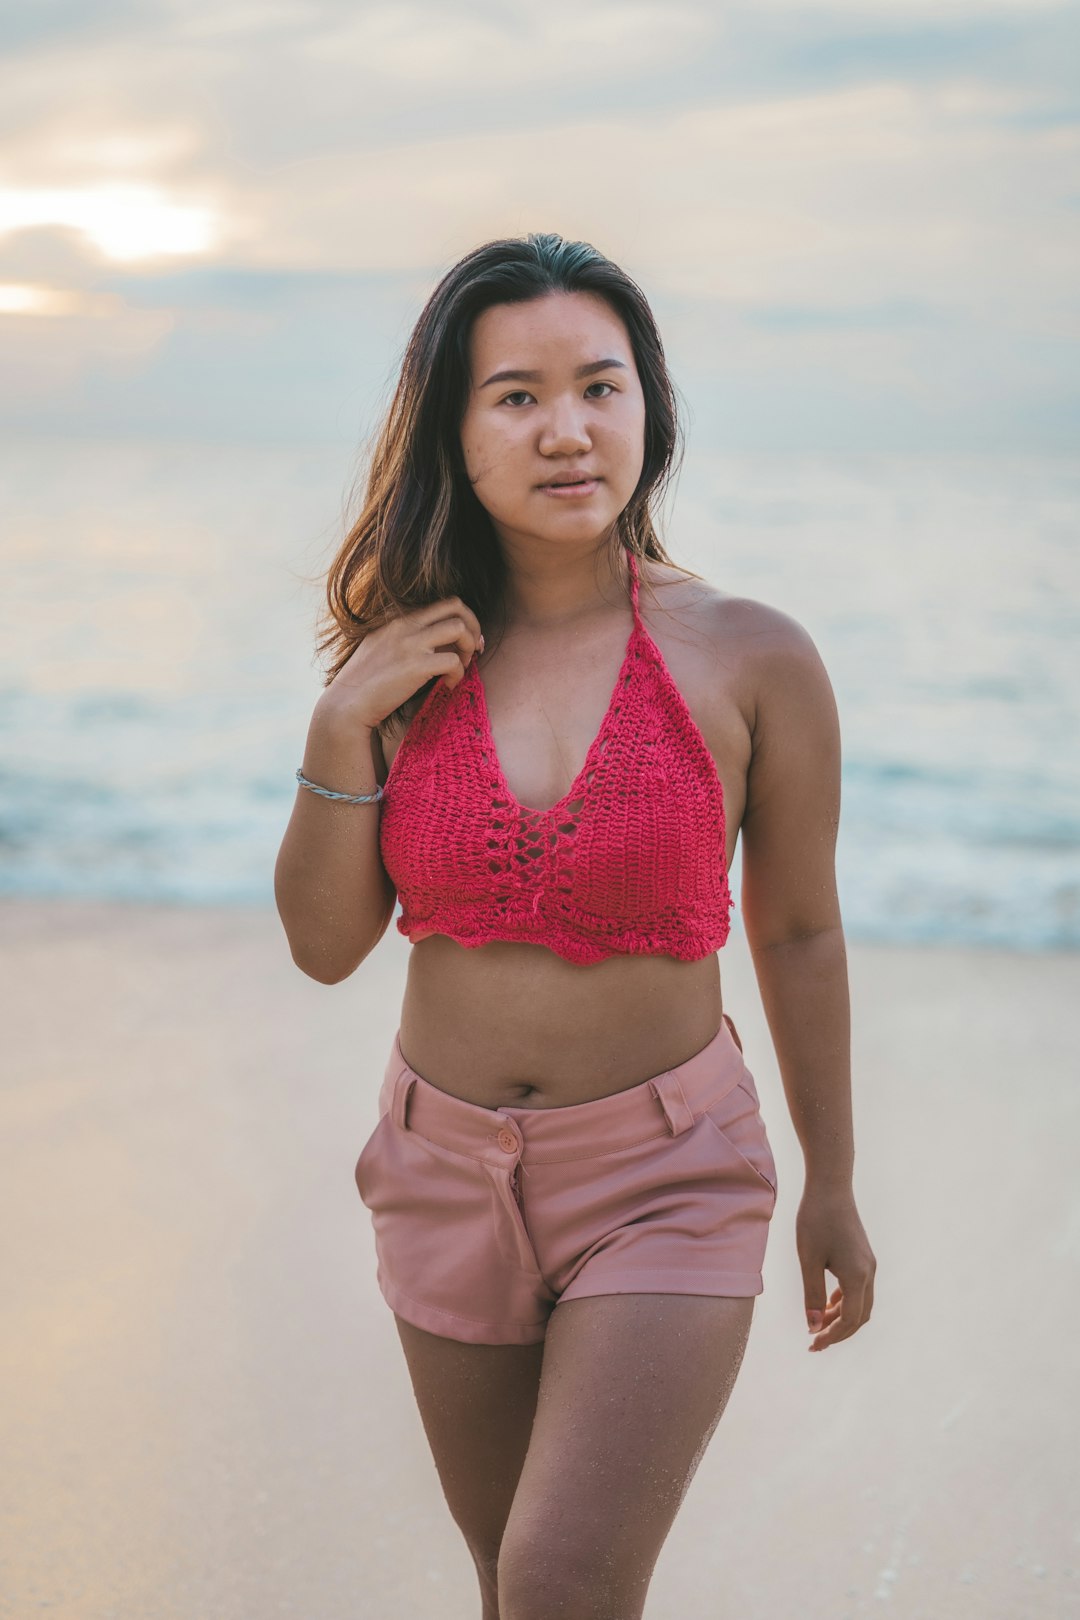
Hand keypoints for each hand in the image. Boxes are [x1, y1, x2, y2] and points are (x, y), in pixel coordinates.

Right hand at [321, 594, 484, 730]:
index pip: (443, 603)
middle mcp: (405, 625)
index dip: (463, 619)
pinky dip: (459, 674)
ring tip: (462, 667)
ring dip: (469, 647)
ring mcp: (410, 644)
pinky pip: (454, 661)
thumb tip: (441, 643)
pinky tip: (449, 686)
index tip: (466, 640)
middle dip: (474, 625)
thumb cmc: (365, 683)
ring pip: (459, 628)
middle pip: (456, 605)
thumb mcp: (381, 648)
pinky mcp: (415, 666)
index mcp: (397, 618)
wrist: (347, 705)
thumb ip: (406, 638)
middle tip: (476, 648)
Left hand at [796, 1182, 875, 1351]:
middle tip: (814, 1342)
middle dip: (838, 1332)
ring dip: (841, 1318)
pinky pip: (859, 1289)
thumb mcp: (808, 1259)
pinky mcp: (864, 1256)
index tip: (811, 1344)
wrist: (831, 1185)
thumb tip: (812, 1327)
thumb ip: (812, 1295)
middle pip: (859, 1317)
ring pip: (861, 1304)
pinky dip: (844, 1302)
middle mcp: (869, 1273)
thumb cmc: (815, 1220)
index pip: (849, 1320)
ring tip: (817, 1325)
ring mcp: (869, 1264)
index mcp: (857, 1276)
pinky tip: (827, 1304)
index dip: (831, 1336)